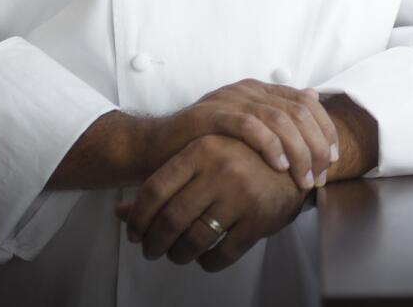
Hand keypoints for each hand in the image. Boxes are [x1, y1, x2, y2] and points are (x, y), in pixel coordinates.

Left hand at [115, 134, 307, 270]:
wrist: (293, 157)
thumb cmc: (238, 156)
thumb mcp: (200, 157)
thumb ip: (162, 182)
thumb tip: (119, 212)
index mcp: (201, 150)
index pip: (154, 190)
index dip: (138, 218)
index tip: (134, 232)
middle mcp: (219, 170)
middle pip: (170, 220)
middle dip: (154, 243)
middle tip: (150, 250)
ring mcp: (241, 196)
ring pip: (194, 240)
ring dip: (178, 255)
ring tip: (176, 254)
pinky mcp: (259, 220)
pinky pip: (223, 254)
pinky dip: (208, 262)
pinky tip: (205, 257)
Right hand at [146, 79, 338, 190]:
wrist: (156, 150)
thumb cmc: (206, 148)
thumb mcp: (248, 135)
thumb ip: (279, 119)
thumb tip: (315, 96)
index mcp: (259, 91)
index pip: (306, 101)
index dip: (325, 129)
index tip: (333, 158)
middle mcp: (248, 90)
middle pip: (297, 110)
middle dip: (316, 145)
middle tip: (320, 175)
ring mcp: (229, 99)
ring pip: (278, 118)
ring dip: (298, 150)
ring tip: (303, 177)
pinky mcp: (210, 115)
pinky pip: (248, 125)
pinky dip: (269, 144)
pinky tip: (279, 166)